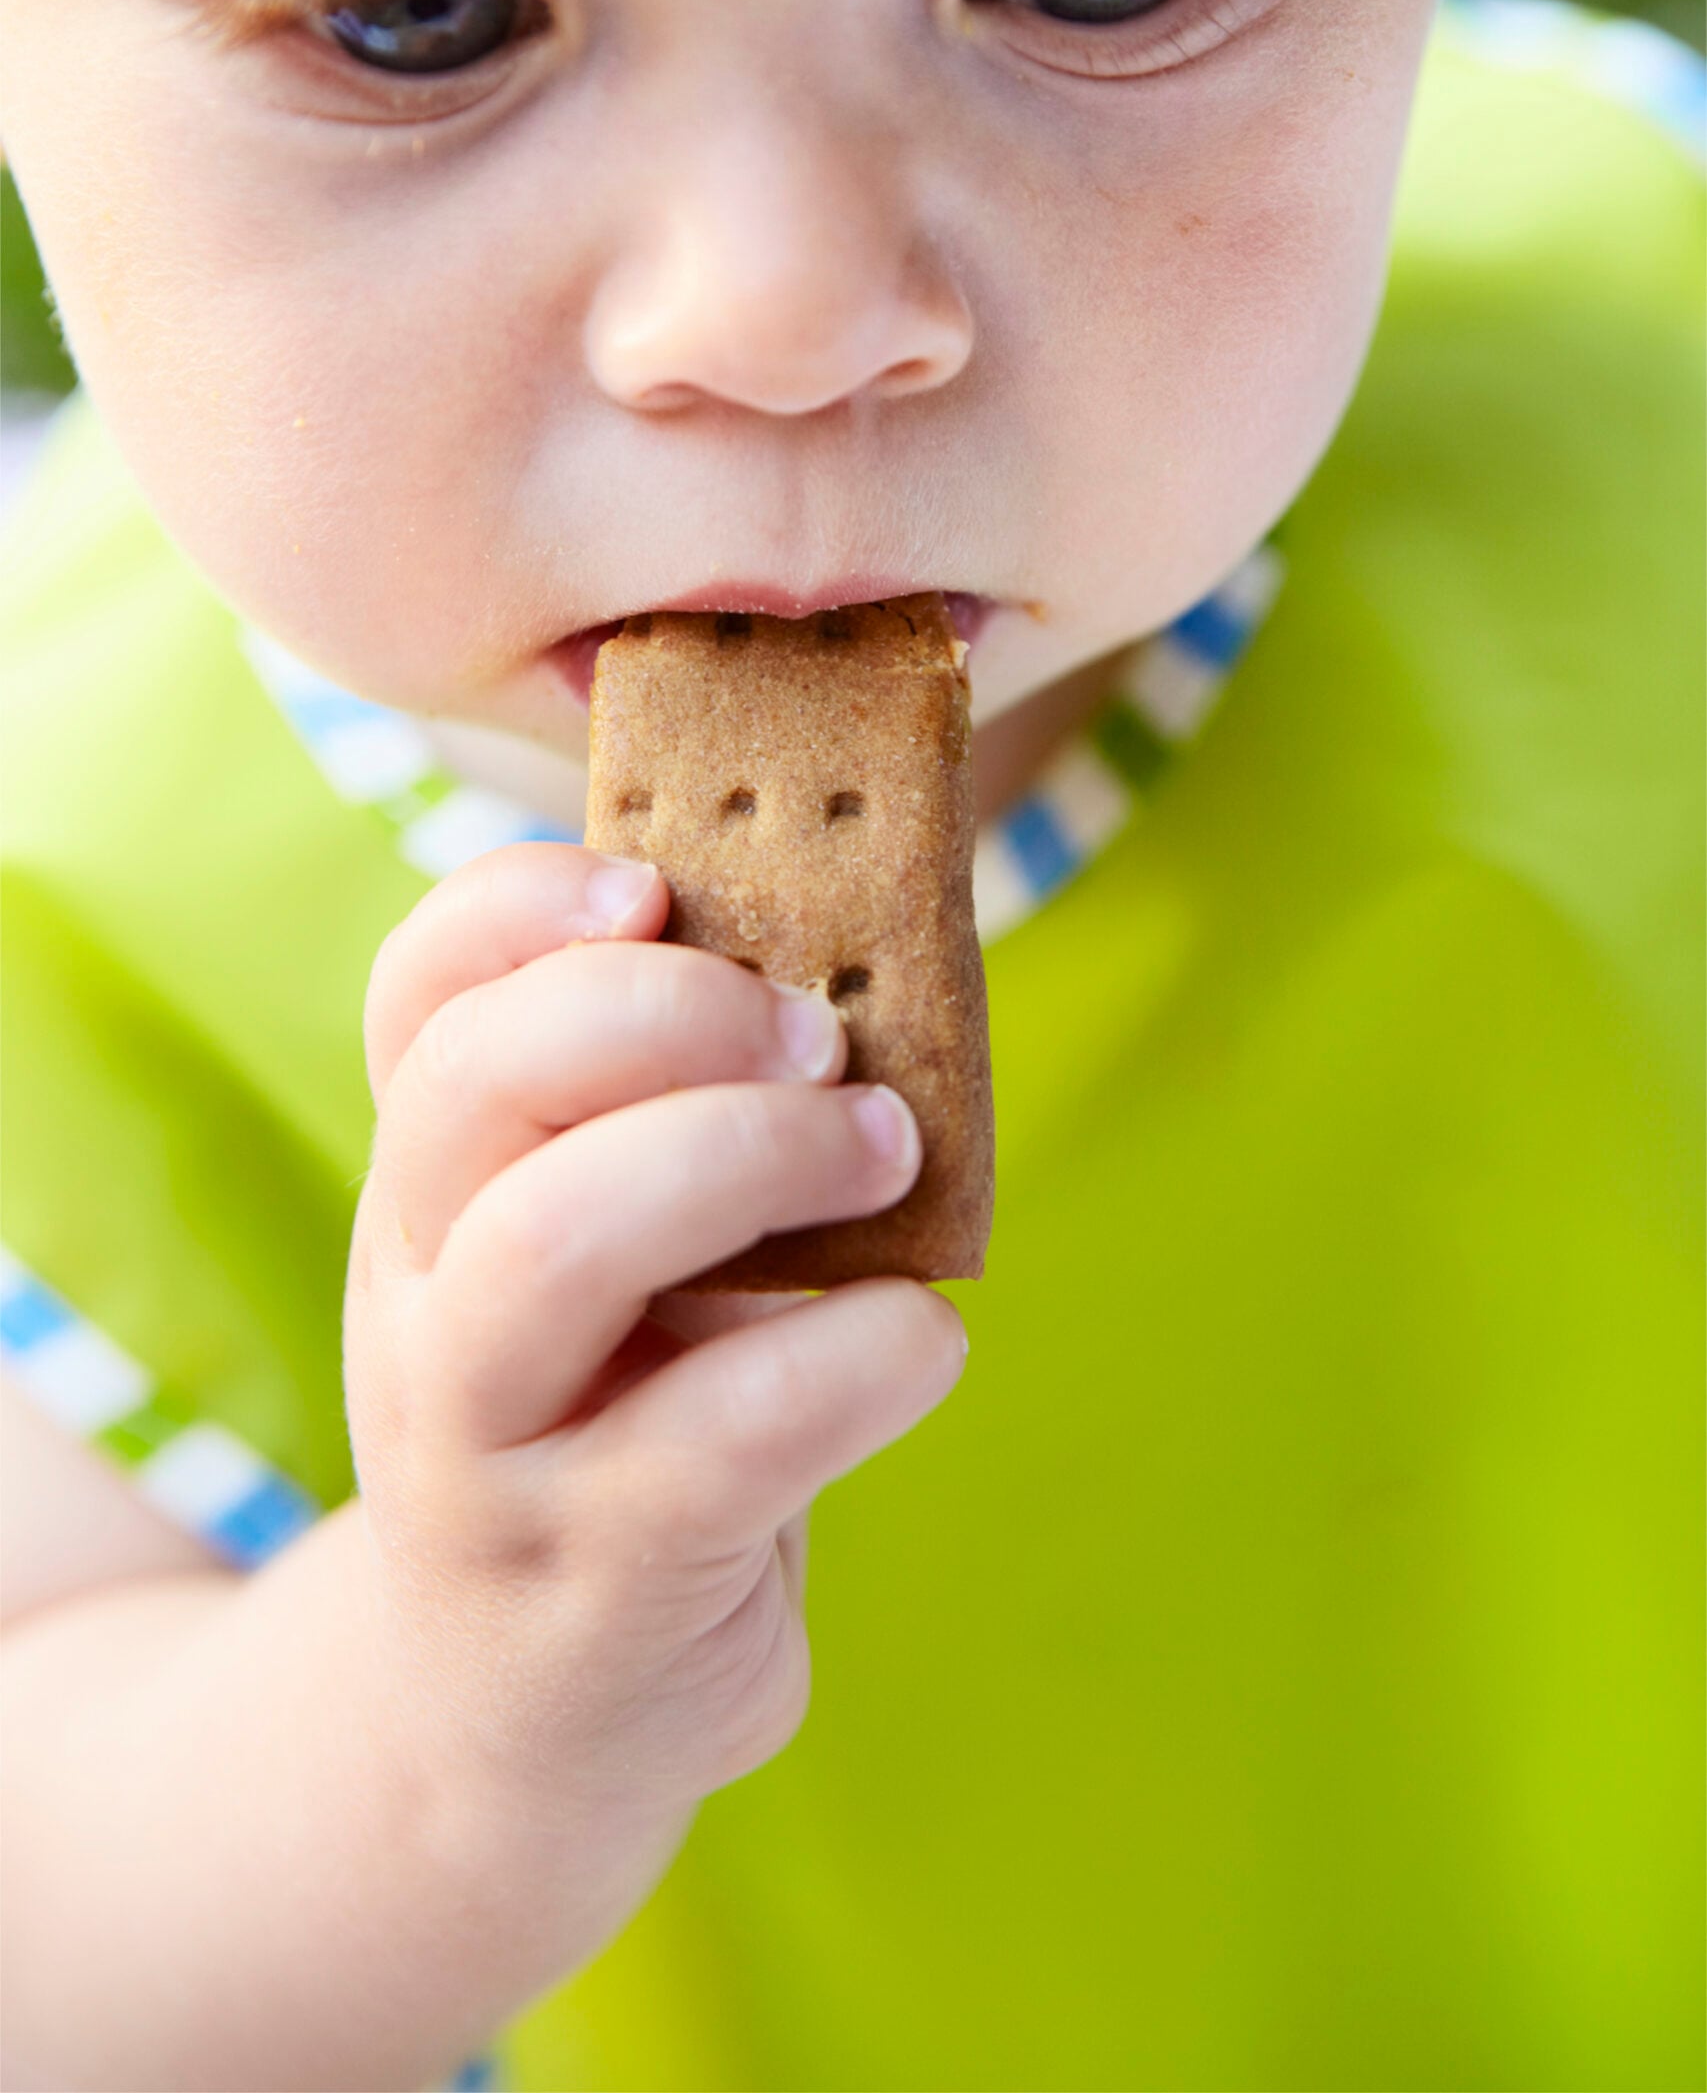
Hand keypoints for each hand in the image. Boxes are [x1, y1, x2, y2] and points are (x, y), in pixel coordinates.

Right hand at [342, 843, 967, 1834]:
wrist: (527, 1722)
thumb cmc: (615, 1429)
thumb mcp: (604, 1268)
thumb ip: (678, 1130)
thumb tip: (872, 975)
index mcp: (434, 1184)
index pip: (420, 992)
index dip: (524, 909)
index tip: (659, 885)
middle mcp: (422, 1295)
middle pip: (480, 1085)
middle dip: (672, 1020)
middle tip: (825, 1040)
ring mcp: (487, 1444)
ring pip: (556, 1243)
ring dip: (750, 1158)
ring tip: (882, 1151)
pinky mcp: (594, 1578)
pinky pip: (726, 1433)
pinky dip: (857, 1357)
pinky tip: (918, 1341)